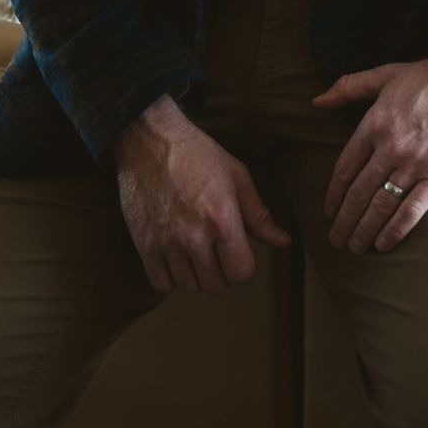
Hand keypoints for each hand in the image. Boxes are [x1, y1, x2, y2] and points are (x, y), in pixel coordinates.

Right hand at [113, 94, 291, 292]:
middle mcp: (194, 235)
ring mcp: (166, 242)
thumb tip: (283, 242)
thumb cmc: (197, 154)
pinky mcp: (143, 244)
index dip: (245, 268)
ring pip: (189, 288)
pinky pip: (161, 285)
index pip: (241, 272)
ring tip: (199, 256)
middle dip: (223, 274)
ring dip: (198, 278)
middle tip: (219, 255)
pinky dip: (171, 280)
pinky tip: (177, 261)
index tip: (240, 255)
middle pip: (216, 285)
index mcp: (222, 218)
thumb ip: (259, 215)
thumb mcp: (236, 176)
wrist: (149, 140)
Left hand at [313, 58, 427, 252]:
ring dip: (363, 230)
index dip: (333, 194)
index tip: (328, 211)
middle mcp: (391, 147)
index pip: (345, 168)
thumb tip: (317, 102)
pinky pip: (412, 211)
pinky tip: (383, 244)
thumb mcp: (389, 73)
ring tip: (354, 247)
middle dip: (344, 220)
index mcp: (375, 122)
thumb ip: (351, 86)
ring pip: (381, 205)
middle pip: (359, 192)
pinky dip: (395, 230)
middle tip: (336, 239)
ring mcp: (416, 164)